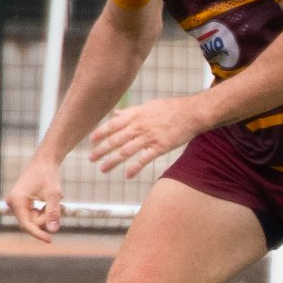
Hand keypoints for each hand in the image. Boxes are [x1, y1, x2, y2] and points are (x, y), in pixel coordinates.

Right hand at [5, 159, 65, 243]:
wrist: (45, 161)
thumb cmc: (49, 175)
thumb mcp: (54, 194)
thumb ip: (53, 212)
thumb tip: (53, 231)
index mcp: (16, 201)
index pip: (26, 224)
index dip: (38, 234)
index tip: (50, 240)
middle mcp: (12, 203)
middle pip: (30, 223)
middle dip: (45, 219)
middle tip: (59, 206)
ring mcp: (16, 203)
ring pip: (33, 220)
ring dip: (45, 215)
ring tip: (54, 202)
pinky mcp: (21, 203)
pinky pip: (33, 215)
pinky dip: (43, 211)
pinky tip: (49, 201)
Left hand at [89, 96, 204, 177]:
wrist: (191, 113)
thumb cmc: (170, 108)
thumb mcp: (148, 106)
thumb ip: (130, 112)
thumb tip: (115, 114)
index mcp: (136, 115)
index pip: (113, 124)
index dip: (101, 132)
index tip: (91, 140)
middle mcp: (140, 126)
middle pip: (116, 139)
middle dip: (102, 150)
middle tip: (91, 159)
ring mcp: (150, 137)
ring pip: (126, 151)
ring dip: (113, 161)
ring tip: (103, 169)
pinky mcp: (161, 147)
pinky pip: (145, 159)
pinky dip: (135, 168)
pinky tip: (127, 175)